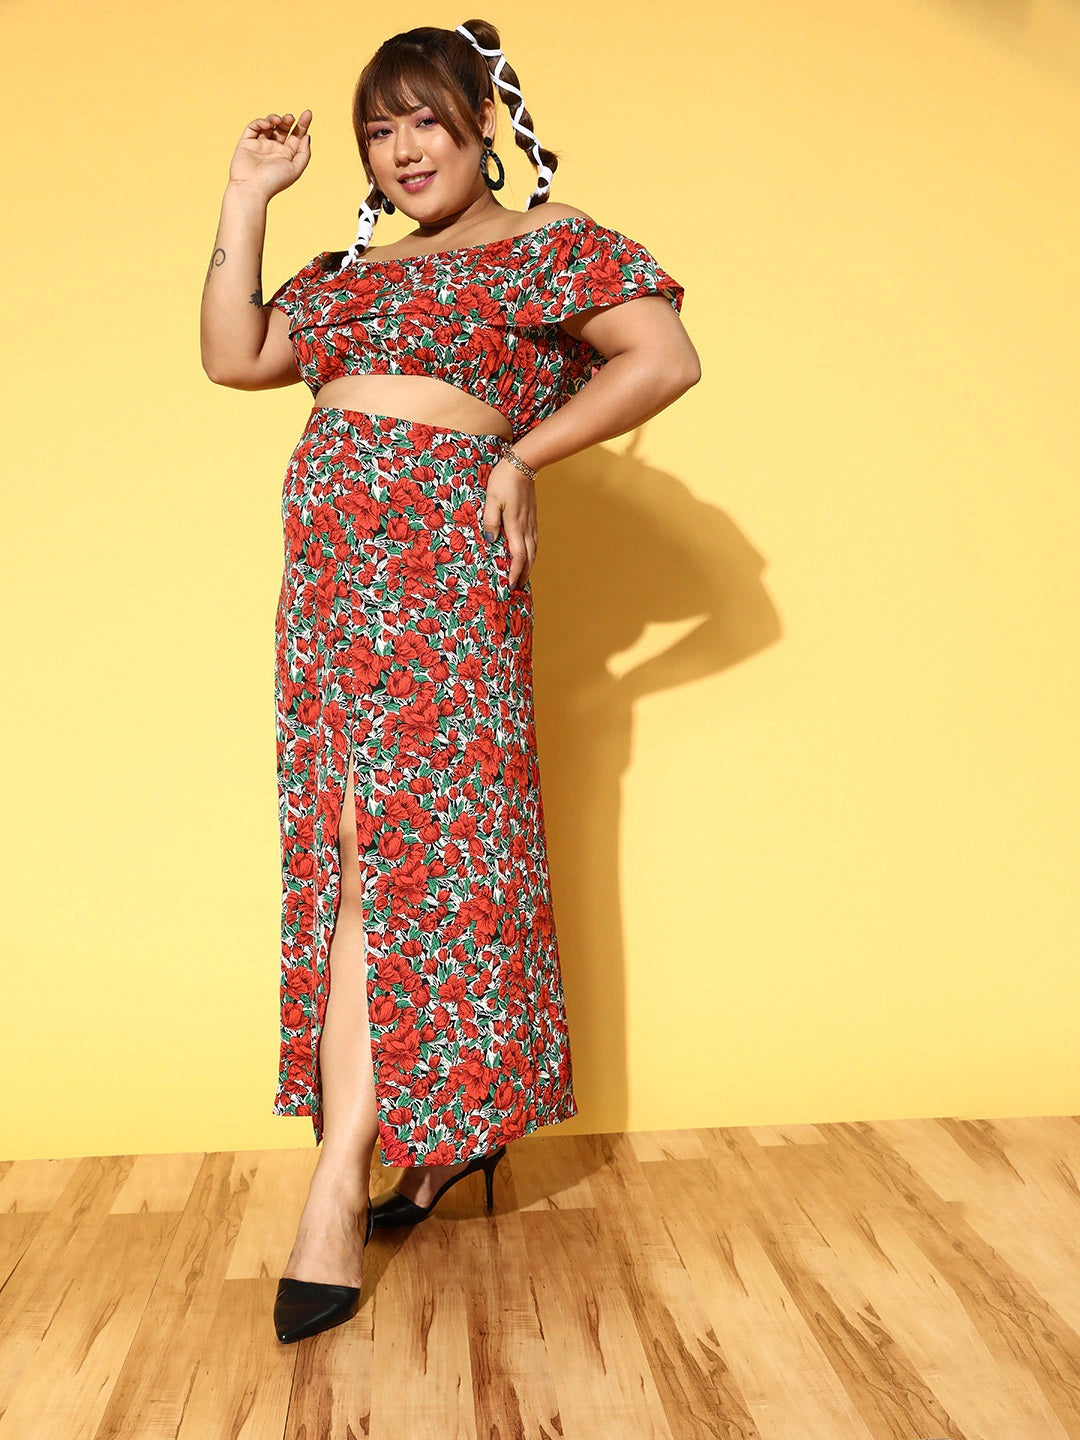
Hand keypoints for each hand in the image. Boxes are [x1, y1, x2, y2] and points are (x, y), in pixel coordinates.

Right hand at [229, 110, 311, 200]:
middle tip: (290, 118)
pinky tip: (268, 124)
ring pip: (269, 125)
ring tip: (279, 119)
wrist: (251, 188)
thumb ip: (304, 153)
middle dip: (288, 120)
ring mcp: (260, 145)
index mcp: (286, 156)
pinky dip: (261, 122)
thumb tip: (307, 136)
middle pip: (283, 129)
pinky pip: (254, 127)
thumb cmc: (274, 181)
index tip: (308, 113)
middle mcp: (274, 149)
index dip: (303, 125)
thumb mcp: (296, 169)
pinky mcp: (247, 142)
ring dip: (275, 119)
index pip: (296, 137)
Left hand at [482, 456, 536, 590]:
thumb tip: (490, 540)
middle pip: (529, 557)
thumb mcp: (491, 499)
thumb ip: (490, 520)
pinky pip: (534, 540)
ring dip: (530, 565)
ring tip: (524, 576)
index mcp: (515, 525)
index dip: (515, 572)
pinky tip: (528, 555)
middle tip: (518, 587)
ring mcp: (531, 522)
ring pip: (534, 550)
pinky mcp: (532, 517)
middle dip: (524, 574)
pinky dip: (532, 553)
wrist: (523, 463)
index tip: (511, 584)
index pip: (518, 555)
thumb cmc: (504, 480)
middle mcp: (526, 527)